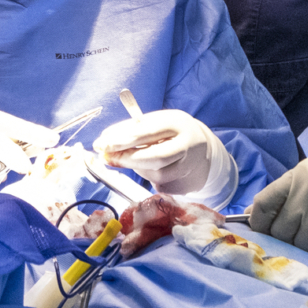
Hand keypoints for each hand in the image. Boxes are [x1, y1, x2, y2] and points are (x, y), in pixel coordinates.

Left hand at [95, 108, 235, 205]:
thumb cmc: (171, 134)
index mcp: (178, 123)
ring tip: (132, 158)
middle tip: (106, 157)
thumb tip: (104, 139)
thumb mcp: (157, 122)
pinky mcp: (185, 185)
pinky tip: (153, 168)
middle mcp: (187, 146)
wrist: (204, 153)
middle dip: (126, 159)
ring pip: (155, 174)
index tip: (103, 143)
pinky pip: (158, 184)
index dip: (124, 139)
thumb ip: (133, 128)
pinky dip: (148, 176)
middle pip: (155, 157)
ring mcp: (189, 168)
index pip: (148, 132)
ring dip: (136, 167)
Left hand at [248, 142, 307, 259]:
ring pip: (304, 244)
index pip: (264, 203)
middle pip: (282, 231)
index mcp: (296, 177)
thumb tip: (254, 216)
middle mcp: (307, 192)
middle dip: (288, 241)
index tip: (261, 233)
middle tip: (302, 239)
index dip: (258, 223)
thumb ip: (288, 193)